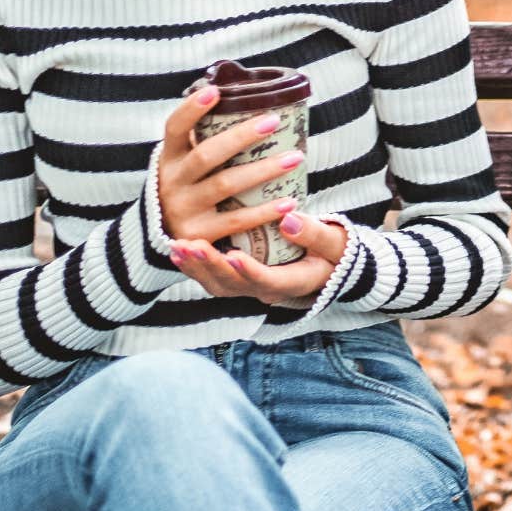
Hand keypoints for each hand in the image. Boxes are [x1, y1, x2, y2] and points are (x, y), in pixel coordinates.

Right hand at [156, 84, 304, 244]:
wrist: (164, 236)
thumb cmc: (188, 187)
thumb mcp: (183, 163)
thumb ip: (204, 139)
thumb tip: (244, 100)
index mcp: (169, 158)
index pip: (175, 127)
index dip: (191, 109)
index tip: (215, 91)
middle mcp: (172, 182)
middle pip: (206, 154)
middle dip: (241, 136)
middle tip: (273, 121)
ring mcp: (184, 209)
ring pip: (225, 184)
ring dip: (263, 170)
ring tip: (295, 157)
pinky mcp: (199, 234)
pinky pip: (236, 220)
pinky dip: (264, 211)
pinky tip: (288, 202)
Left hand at [168, 212, 348, 304]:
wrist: (329, 264)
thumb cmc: (334, 250)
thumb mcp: (335, 242)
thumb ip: (315, 233)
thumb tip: (289, 220)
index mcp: (292, 283)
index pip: (266, 281)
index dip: (248, 271)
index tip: (233, 255)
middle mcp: (267, 290)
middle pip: (233, 285)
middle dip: (210, 266)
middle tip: (191, 246)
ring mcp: (250, 287)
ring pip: (217, 284)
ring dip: (196, 267)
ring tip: (177, 247)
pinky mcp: (239, 279)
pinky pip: (213, 278)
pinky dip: (194, 266)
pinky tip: (176, 250)